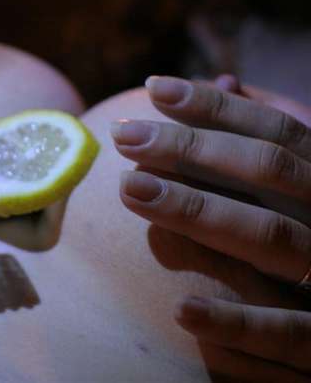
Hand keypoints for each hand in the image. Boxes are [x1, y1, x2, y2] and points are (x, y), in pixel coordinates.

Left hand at [111, 75, 310, 379]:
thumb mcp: (302, 186)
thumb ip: (269, 146)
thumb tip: (227, 83)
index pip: (276, 131)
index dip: (215, 107)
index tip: (153, 88)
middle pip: (267, 171)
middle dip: (192, 149)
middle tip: (123, 135)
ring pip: (272, 237)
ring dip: (199, 212)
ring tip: (128, 189)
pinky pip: (287, 332)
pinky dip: (236, 321)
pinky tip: (181, 309)